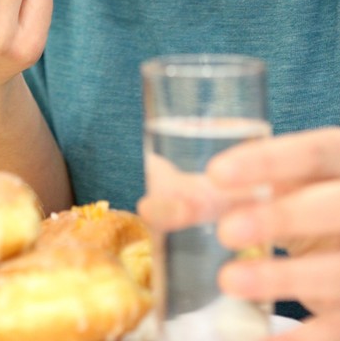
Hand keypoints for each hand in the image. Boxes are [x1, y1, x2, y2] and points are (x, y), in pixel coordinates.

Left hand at [139, 128, 339, 339]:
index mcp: (337, 161)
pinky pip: (335, 327)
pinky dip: (302, 339)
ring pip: (334, 270)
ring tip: (227, 281)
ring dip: (280, 277)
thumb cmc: (302, 206)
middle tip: (225, 232)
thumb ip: (219, 191)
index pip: (311, 152)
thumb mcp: (275, 188)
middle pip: (330, 207)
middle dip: (279, 217)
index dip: (267, 160)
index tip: (214, 173)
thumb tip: (152, 202)